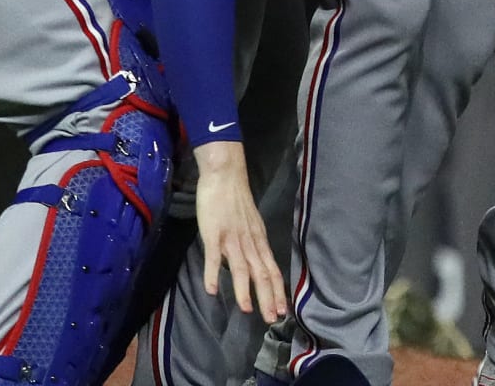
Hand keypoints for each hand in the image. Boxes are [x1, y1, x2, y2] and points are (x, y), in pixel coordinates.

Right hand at [193, 141, 289, 320]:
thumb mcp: (250, 224)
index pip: (272, 270)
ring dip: (244, 291)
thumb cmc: (236, 200)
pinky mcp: (214, 233)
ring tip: (247, 310)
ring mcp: (232, 238)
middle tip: (272, 320)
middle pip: (262, 273)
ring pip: (241, 268)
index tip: (282, 311)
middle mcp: (250, 242)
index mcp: (259, 240)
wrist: (225, 175)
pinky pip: (214, 256)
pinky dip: (214, 273)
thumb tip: (255, 264)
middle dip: (268, 298)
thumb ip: (253, 244)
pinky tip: (212, 289)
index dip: (277, 291)